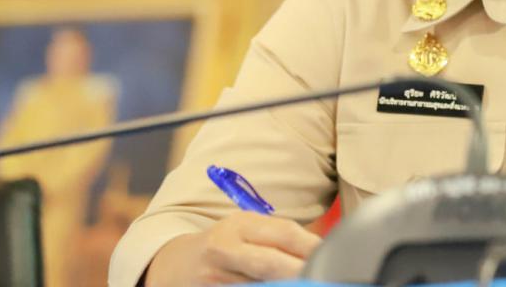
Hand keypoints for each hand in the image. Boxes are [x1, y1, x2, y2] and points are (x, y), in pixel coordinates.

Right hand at [144, 212, 321, 284]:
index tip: (330, 257)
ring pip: (260, 285)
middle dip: (300, 272)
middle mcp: (224, 248)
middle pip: (272, 262)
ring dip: (284, 285)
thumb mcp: (246, 231)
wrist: (175, 266)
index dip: (311, 247)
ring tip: (304, 283)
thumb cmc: (225, 245)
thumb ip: (278, 236)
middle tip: (322, 276)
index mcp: (239, 224)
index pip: (284, 232)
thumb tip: (319, 249)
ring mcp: (214, 277)